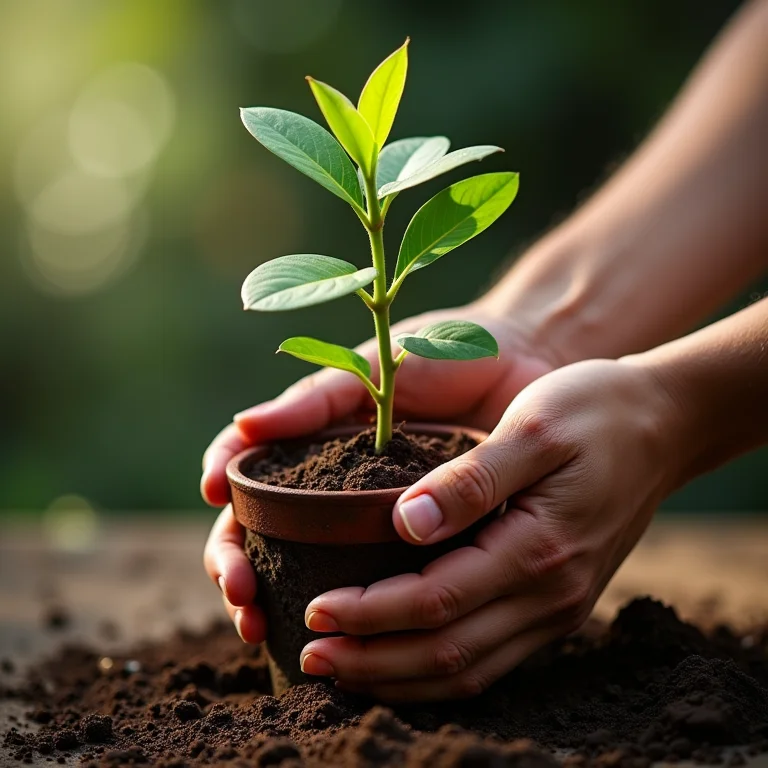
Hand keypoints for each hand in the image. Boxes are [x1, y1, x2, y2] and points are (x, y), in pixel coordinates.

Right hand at [201, 301, 558, 642]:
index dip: (225, 509)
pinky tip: (341, 636)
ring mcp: (371, 517)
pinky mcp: (420, 540)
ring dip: (277, 602)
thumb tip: (244, 426)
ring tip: (266, 628)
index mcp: (312, 444)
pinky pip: (378, 582)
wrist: (517, 361)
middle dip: (238, 570)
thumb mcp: (369, 369)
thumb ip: (314, 398)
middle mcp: (332, 487)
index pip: (246, 483)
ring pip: (305, 570)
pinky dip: (353, 613)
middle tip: (243, 600)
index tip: (222, 523)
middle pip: (261, 538)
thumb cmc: (435, 353)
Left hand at [298, 358, 681, 699]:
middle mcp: (549, 593)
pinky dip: (441, 669)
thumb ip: (470, 480)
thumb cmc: (593, 412)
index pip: (436, 601)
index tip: (316, 609)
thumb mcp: (532, 427)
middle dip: (373, 661)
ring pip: (471, 670)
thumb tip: (403, 524)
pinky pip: (494, 659)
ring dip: (401, 676)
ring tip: (345, 670)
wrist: (662, 425)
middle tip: (311, 657)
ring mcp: (558, 606)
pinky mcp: (559, 604)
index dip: (371, 613)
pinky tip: (405, 658)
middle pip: (447, 653)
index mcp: (537, 548)